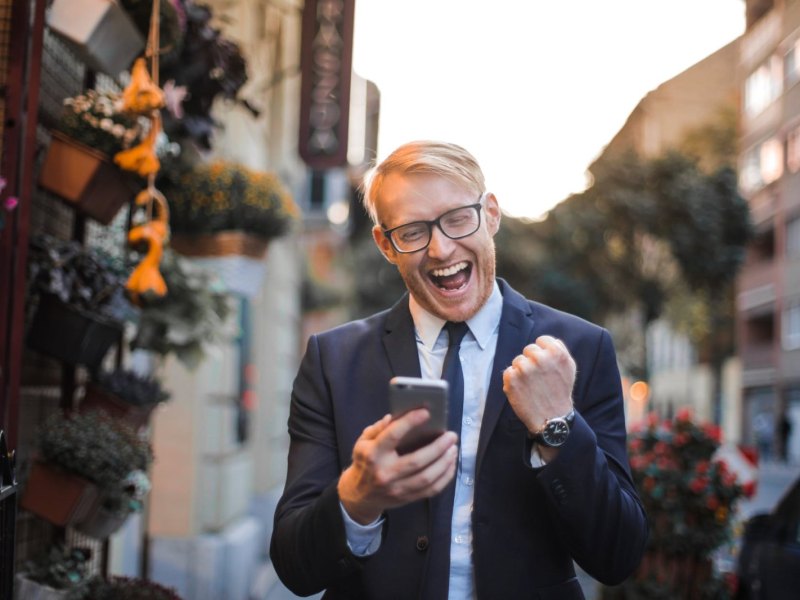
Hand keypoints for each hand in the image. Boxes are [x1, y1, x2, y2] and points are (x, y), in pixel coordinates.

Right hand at [338, 410, 458, 523]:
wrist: (359, 495)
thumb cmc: (365, 462)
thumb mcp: (363, 442)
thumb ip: (377, 429)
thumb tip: (393, 417)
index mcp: (372, 454)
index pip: (392, 436)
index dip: (410, 422)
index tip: (426, 413)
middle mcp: (385, 473)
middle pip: (416, 461)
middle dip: (438, 447)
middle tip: (451, 436)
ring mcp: (397, 488)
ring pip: (427, 478)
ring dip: (444, 462)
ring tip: (453, 449)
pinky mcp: (407, 499)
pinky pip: (431, 490)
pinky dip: (445, 477)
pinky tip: (450, 464)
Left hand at [502, 335, 575, 434]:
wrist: (552, 419)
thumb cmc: (560, 392)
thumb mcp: (569, 367)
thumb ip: (558, 350)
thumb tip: (545, 340)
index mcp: (556, 352)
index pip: (541, 340)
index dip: (543, 353)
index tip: (545, 366)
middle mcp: (540, 358)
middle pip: (528, 349)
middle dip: (532, 362)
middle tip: (539, 379)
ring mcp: (524, 368)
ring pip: (517, 361)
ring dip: (522, 372)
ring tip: (532, 386)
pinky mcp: (512, 378)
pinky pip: (508, 372)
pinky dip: (513, 381)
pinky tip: (523, 391)